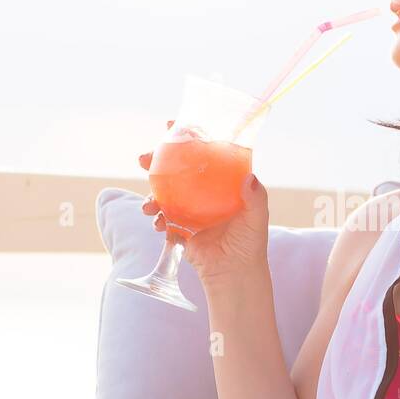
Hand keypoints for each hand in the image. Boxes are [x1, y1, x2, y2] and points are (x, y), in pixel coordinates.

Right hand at [137, 120, 270, 289]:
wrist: (234, 274)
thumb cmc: (250, 243)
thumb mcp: (256, 217)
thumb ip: (255, 197)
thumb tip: (249, 177)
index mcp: (220, 183)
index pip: (203, 153)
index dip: (187, 138)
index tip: (171, 124)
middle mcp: (202, 192)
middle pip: (176, 169)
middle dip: (156, 161)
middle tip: (143, 159)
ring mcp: (189, 209)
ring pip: (164, 192)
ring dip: (151, 194)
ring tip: (148, 204)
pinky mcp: (179, 227)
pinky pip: (163, 217)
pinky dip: (157, 218)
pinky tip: (157, 222)